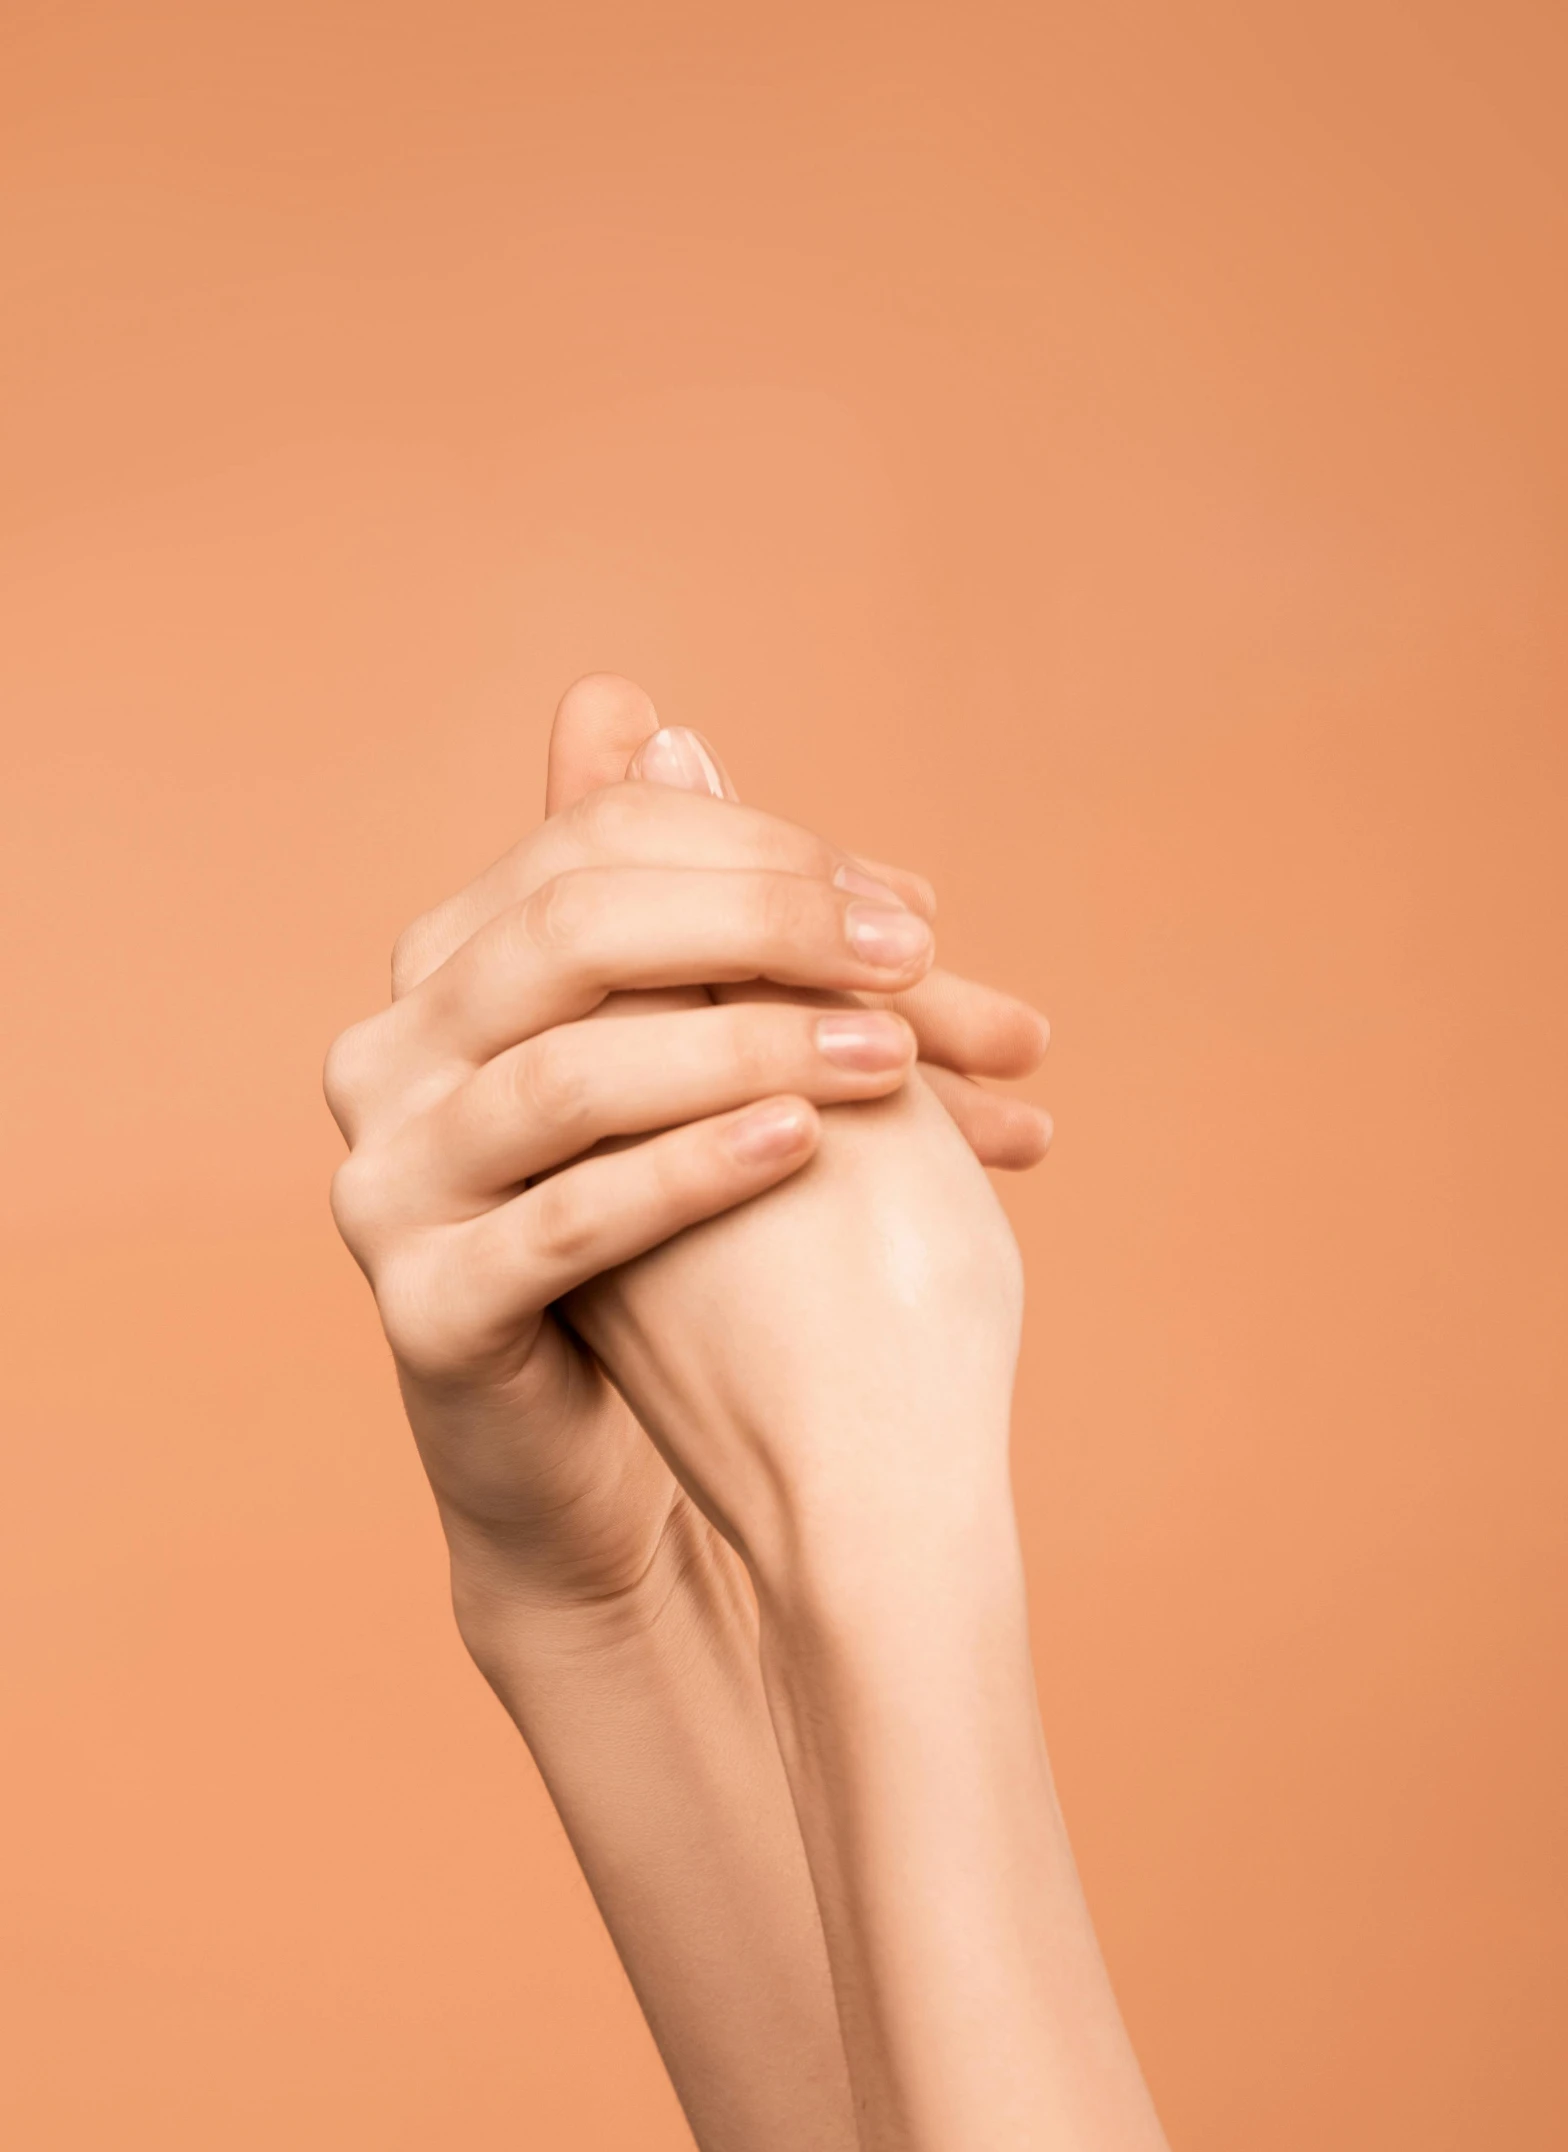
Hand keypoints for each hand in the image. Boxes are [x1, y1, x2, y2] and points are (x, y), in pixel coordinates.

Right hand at [324, 675, 1048, 1616]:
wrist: (590, 1442)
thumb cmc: (657, 1230)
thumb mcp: (680, 1052)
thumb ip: (669, 899)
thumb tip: (642, 709)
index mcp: (446, 969)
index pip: (597, 845)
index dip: (767, 855)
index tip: (917, 913)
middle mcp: (388, 1055)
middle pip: (573, 928)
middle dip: (769, 925)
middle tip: (921, 958)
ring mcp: (389, 1184)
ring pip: (570, 1071)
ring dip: (752, 1044)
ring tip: (898, 1058)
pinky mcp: (426, 1308)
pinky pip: (566, 1220)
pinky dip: (695, 1169)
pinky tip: (810, 1143)